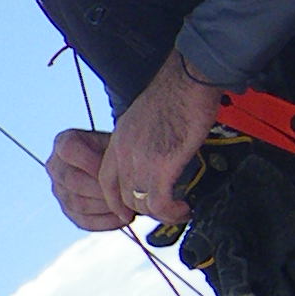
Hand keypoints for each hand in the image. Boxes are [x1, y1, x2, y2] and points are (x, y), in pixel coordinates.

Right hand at [47, 129, 123, 231]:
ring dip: (107, 207)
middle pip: (73, 181)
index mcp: (64, 143)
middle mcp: (55, 167)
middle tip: (127, 192)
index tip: (116, 168)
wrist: (117, 166)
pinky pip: (84, 221)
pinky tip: (124, 217)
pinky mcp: (69, 211)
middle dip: (103, 189)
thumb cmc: (119, 151)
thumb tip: (124, 175)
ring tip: (129, 205)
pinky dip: (106, 222)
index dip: (92, 161)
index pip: (69, 150)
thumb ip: (117, 153)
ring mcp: (59, 191)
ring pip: (79, 204)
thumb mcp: (118, 144)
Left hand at [94, 55, 233, 230]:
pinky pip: (159, 204)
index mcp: (120, 138)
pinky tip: (184, 208)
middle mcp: (124, 151)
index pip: (106, 179)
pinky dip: (171, 213)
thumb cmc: (178, 92)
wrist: (188, 82)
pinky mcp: (161, 167)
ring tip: (179, 211)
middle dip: (144, 210)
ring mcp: (140, 160)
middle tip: (165, 210)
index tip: (128, 211)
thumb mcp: (149, 117)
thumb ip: (147, 138)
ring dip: (161, 214)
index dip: (115, 200)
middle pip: (123, 196)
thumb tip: (159, 152)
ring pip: (140, 204)